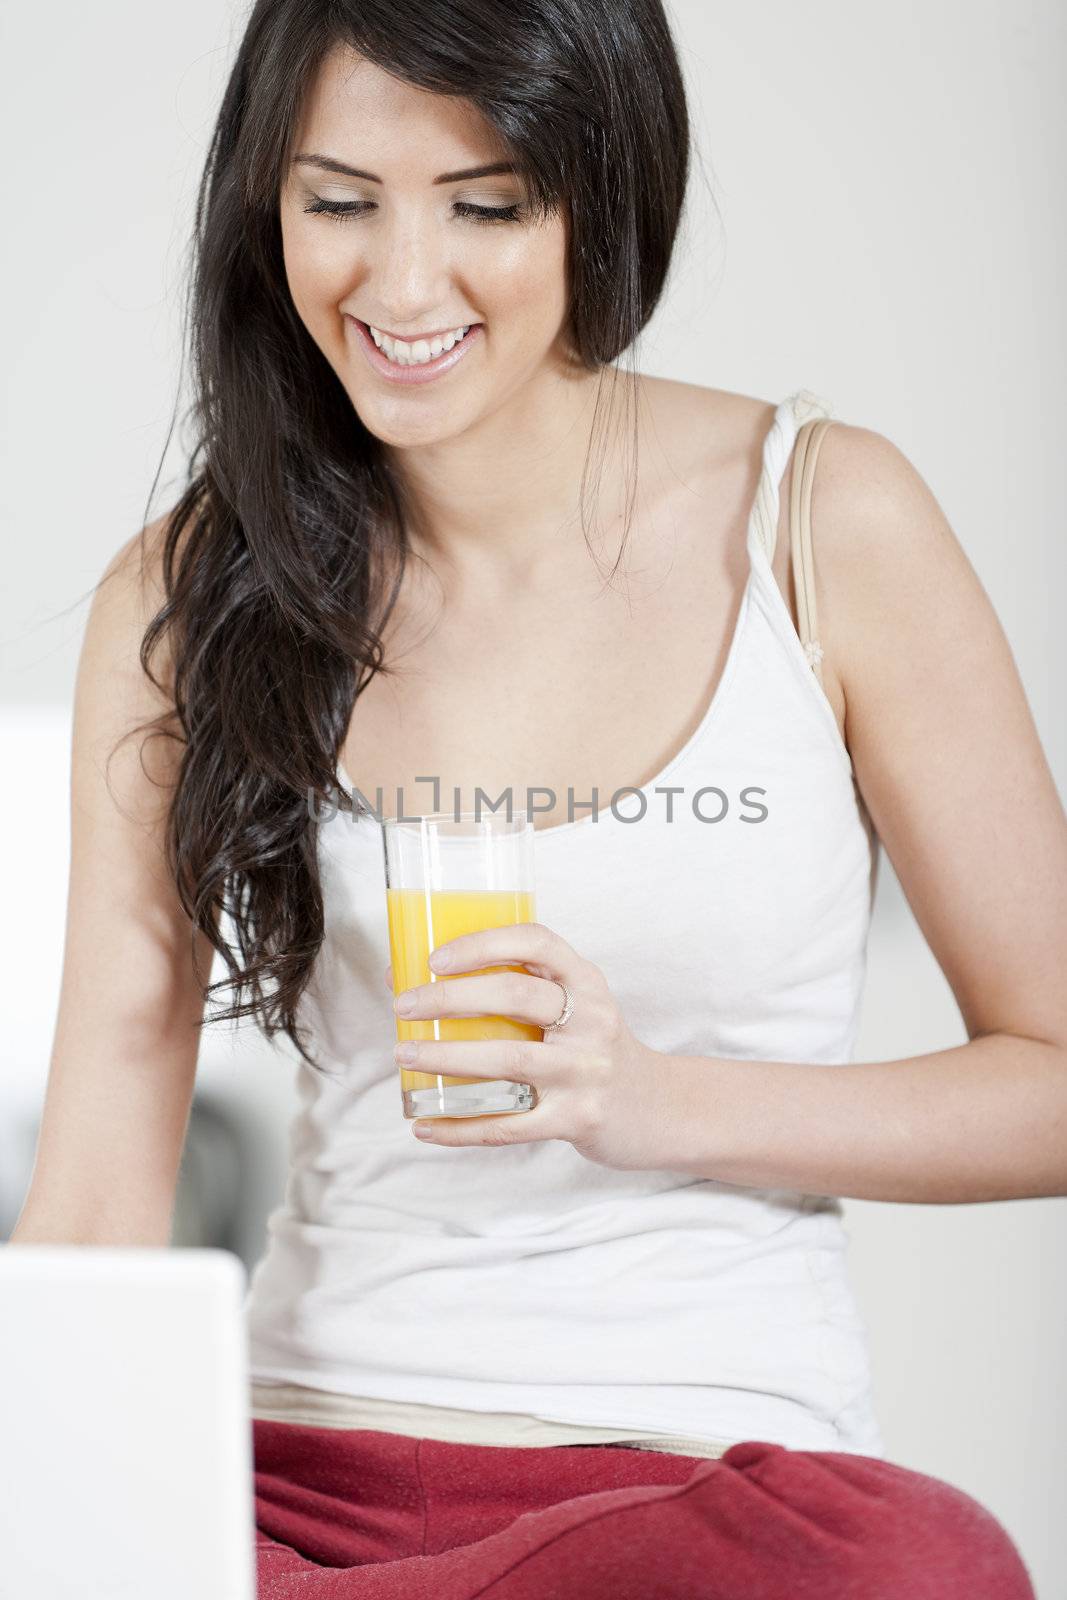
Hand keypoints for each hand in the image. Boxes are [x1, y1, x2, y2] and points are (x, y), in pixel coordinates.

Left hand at [385, 921, 671, 1169]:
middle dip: (449, 998)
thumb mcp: (576, 1007)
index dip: (482, 944)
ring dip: (447, 1056)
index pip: (537, 942)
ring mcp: (585, 1072)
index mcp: (587, 982)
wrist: (660, 1109)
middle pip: (515, 996)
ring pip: (508, 1060)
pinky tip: (424, 1125)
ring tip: (404, 1053)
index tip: (435, 958)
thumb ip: (517, 991)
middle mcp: (591, 1020)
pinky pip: (509, 1125)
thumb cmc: (595, 1049)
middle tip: (404, 1005)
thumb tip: (415, 979)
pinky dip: (460, 1127)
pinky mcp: (577, 1119)